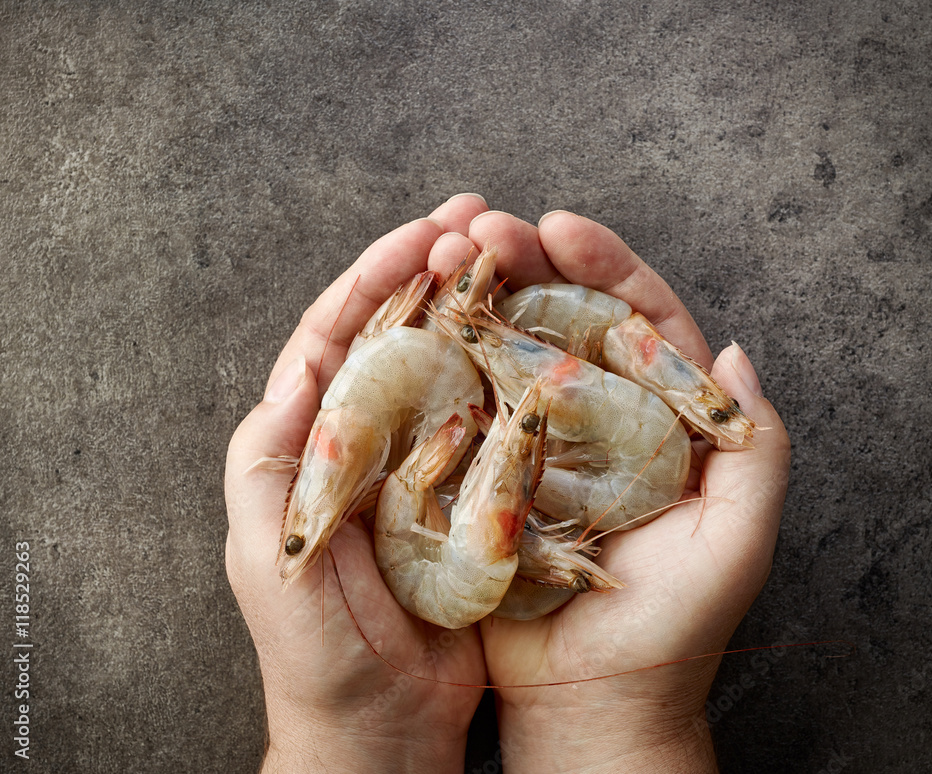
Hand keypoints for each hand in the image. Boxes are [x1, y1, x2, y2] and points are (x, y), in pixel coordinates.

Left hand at [224, 194, 493, 772]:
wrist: (379, 726)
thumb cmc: (314, 649)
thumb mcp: (268, 553)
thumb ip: (271, 462)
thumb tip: (299, 366)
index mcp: (307, 442)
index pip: (337, 334)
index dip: (376, 275)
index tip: (425, 231)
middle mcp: (365, 439)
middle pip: (397, 333)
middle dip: (433, 269)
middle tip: (481, 219)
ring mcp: (420, 463)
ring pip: (448, 366)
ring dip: (478, 309)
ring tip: (518, 256)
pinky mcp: (468, 494)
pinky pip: (490, 422)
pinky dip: (511, 375)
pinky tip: (542, 338)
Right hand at [441, 210, 790, 773]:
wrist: (592, 700)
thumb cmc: (673, 627)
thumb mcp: (737, 538)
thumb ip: (757, 447)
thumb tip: (736, 352)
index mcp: (658, 421)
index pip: (636, 320)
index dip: (603, 266)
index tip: (559, 226)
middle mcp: (594, 421)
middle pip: (562, 320)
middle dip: (525, 265)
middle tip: (481, 229)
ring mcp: (534, 444)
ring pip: (507, 351)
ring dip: (476, 299)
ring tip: (438, 257)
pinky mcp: (485, 475)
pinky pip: (463, 408)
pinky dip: (442, 363)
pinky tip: (417, 324)